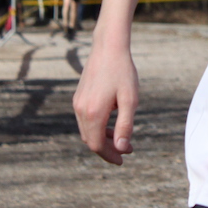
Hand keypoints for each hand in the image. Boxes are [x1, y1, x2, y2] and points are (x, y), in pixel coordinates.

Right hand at [73, 42, 138, 164]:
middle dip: (107, 149)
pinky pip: (85, 120)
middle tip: (127, 150)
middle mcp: (81, 110)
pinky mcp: (78, 97)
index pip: (97, 145)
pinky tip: (112, 124)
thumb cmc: (123, 72)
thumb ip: (125, 126)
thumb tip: (122, 148)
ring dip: (102, 138)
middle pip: (90, 140)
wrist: (108, 47)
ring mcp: (77, 103)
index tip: (124, 159)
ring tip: (122, 139)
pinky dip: (97, 128)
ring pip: (87, 131)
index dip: (110, 155)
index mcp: (94, 113)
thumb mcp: (130, 100)